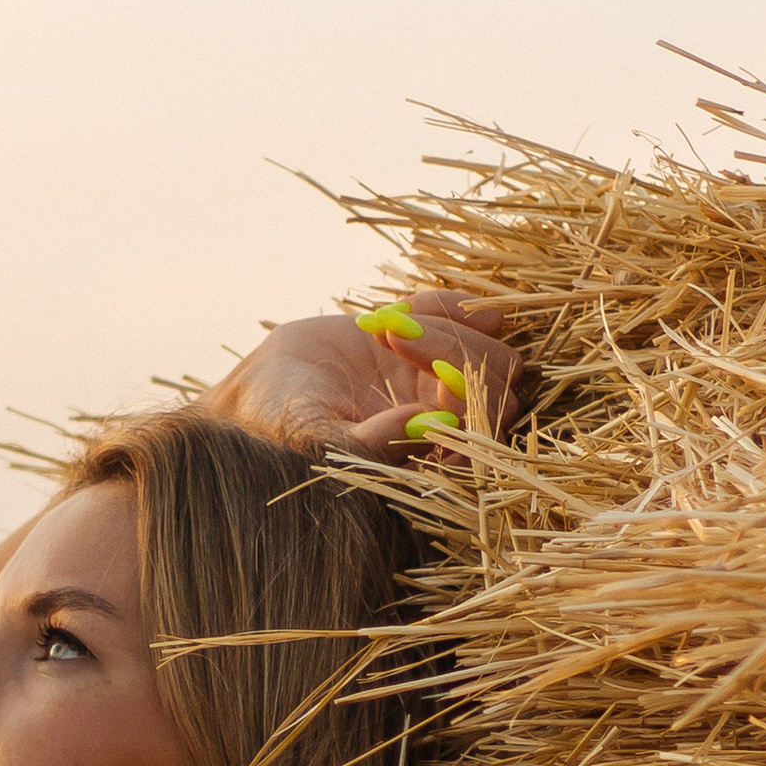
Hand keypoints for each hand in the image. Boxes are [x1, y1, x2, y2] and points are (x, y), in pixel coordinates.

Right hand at [197, 296, 516, 458]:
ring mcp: (446, 380)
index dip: (472, 409)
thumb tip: (431, 428)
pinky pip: (475, 317)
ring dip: (447, 328)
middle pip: (501, 388)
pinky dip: (449, 304)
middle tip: (395, 339)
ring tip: (387, 326)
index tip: (431, 387)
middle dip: (456, 357)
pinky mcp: (437, 341)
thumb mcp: (312, 436)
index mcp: (429, 460)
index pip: (487, 437)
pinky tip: (401, 307)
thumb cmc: (278, 424)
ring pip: (493, 350)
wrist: (264, 387)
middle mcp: (448, 424)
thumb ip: (367, 444)